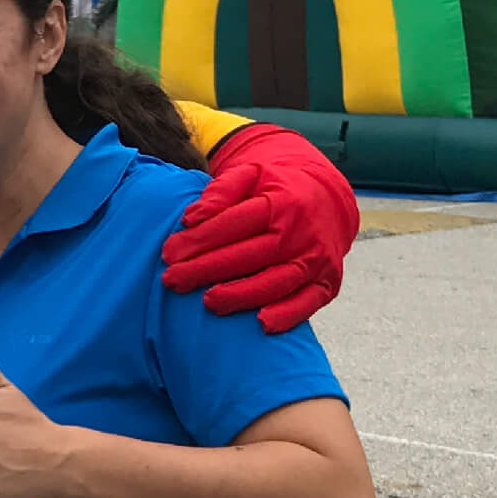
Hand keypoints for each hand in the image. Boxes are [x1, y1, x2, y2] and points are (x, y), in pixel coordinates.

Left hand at [161, 128, 359, 332]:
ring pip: (276, 281)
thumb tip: (191, 218)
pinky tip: (262, 323)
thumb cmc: (277, 189)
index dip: (200, 239)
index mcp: (280, 201)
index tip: (169, 253)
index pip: (235, 222)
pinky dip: (288, 315)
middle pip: (250, 254)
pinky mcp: (328, 283)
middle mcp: (300, 231)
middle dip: (208, 269)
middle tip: (173, 280)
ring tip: (207, 302)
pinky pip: (308, 302)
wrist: (328, 198)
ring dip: (241, 295)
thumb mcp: (251, 173)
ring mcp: (316, 259)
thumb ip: (221, 190)